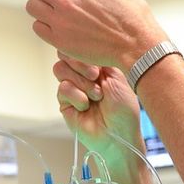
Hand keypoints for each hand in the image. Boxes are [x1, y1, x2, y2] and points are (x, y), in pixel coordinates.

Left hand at [26, 0, 166, 69]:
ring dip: (43, 9)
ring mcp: (60, 19)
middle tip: (60, 1)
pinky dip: (45, 26)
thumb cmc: (130, 14)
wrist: (136, 43)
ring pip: (33, 7)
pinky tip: (59, 28)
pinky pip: (38, 27)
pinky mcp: (59, 40)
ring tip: (57, 15)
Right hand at [54, 53, 145, 172]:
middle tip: (96, 77)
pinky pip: (62, 88)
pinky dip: (76, 95)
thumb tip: (78, 48)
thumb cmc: (124, 110)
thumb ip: (96, 60)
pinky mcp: (65, 103)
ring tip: (96, 95)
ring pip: (60, 69)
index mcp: (97, 66)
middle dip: (81, 64)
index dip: (84, 51)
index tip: (98, 62)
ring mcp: (73, 88)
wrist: (119, 135)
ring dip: (80, 81)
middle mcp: (83, 76)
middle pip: (66, 55)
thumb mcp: (116, 78)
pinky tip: (87, 106)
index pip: (80, 48)